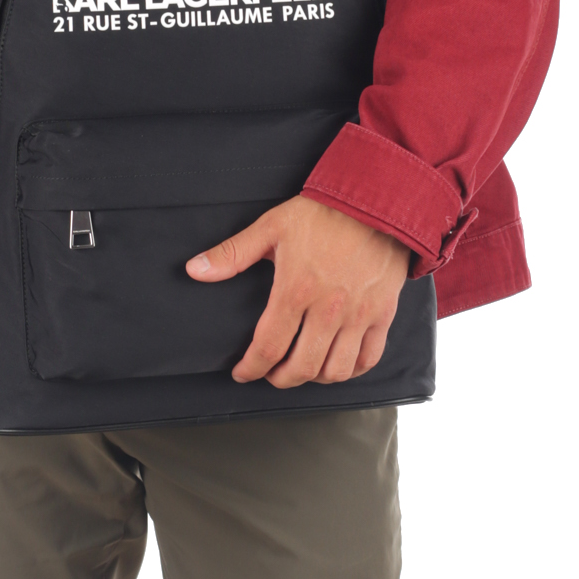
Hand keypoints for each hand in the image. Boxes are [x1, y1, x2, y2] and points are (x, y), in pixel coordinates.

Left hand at [187, 197, 410, 387]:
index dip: (251, 369)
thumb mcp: (270, 227)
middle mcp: (328, 309)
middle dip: (279, 379)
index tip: (243, 373)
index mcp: (296, 290)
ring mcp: (359, 315)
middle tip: (270, 374)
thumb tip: (195, 269)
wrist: (374, 200)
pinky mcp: (383, 314)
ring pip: (335, 370)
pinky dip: (351, 370)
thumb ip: (232, 254)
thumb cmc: (322, 213)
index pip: (268, 348)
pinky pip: (369, 358)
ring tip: (301, 368)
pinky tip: (337, 363)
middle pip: (302, 368)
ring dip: (314, 378)